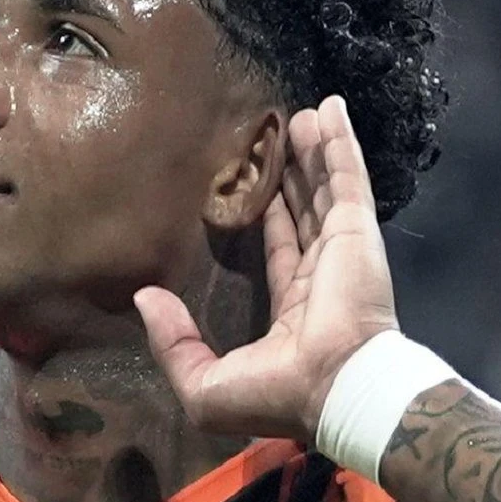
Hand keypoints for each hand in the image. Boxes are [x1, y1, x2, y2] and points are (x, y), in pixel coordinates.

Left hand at [134, 96, 397, 443]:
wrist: (334, 385)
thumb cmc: (274, 392)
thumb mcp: (204, 384)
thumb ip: (172, 342)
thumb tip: (144, 299)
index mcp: (292, 311)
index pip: (280, 252)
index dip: (270, 220)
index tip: (256, 191)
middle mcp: (321, 275)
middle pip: (304, 211)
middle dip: (294, 176)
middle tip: (281, 138)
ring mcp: (342, 248)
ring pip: (324, 187)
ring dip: (316, 151)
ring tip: (303, 114)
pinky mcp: (356, 229)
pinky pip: (347, 175)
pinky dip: (341, 142)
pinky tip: (332, 109)